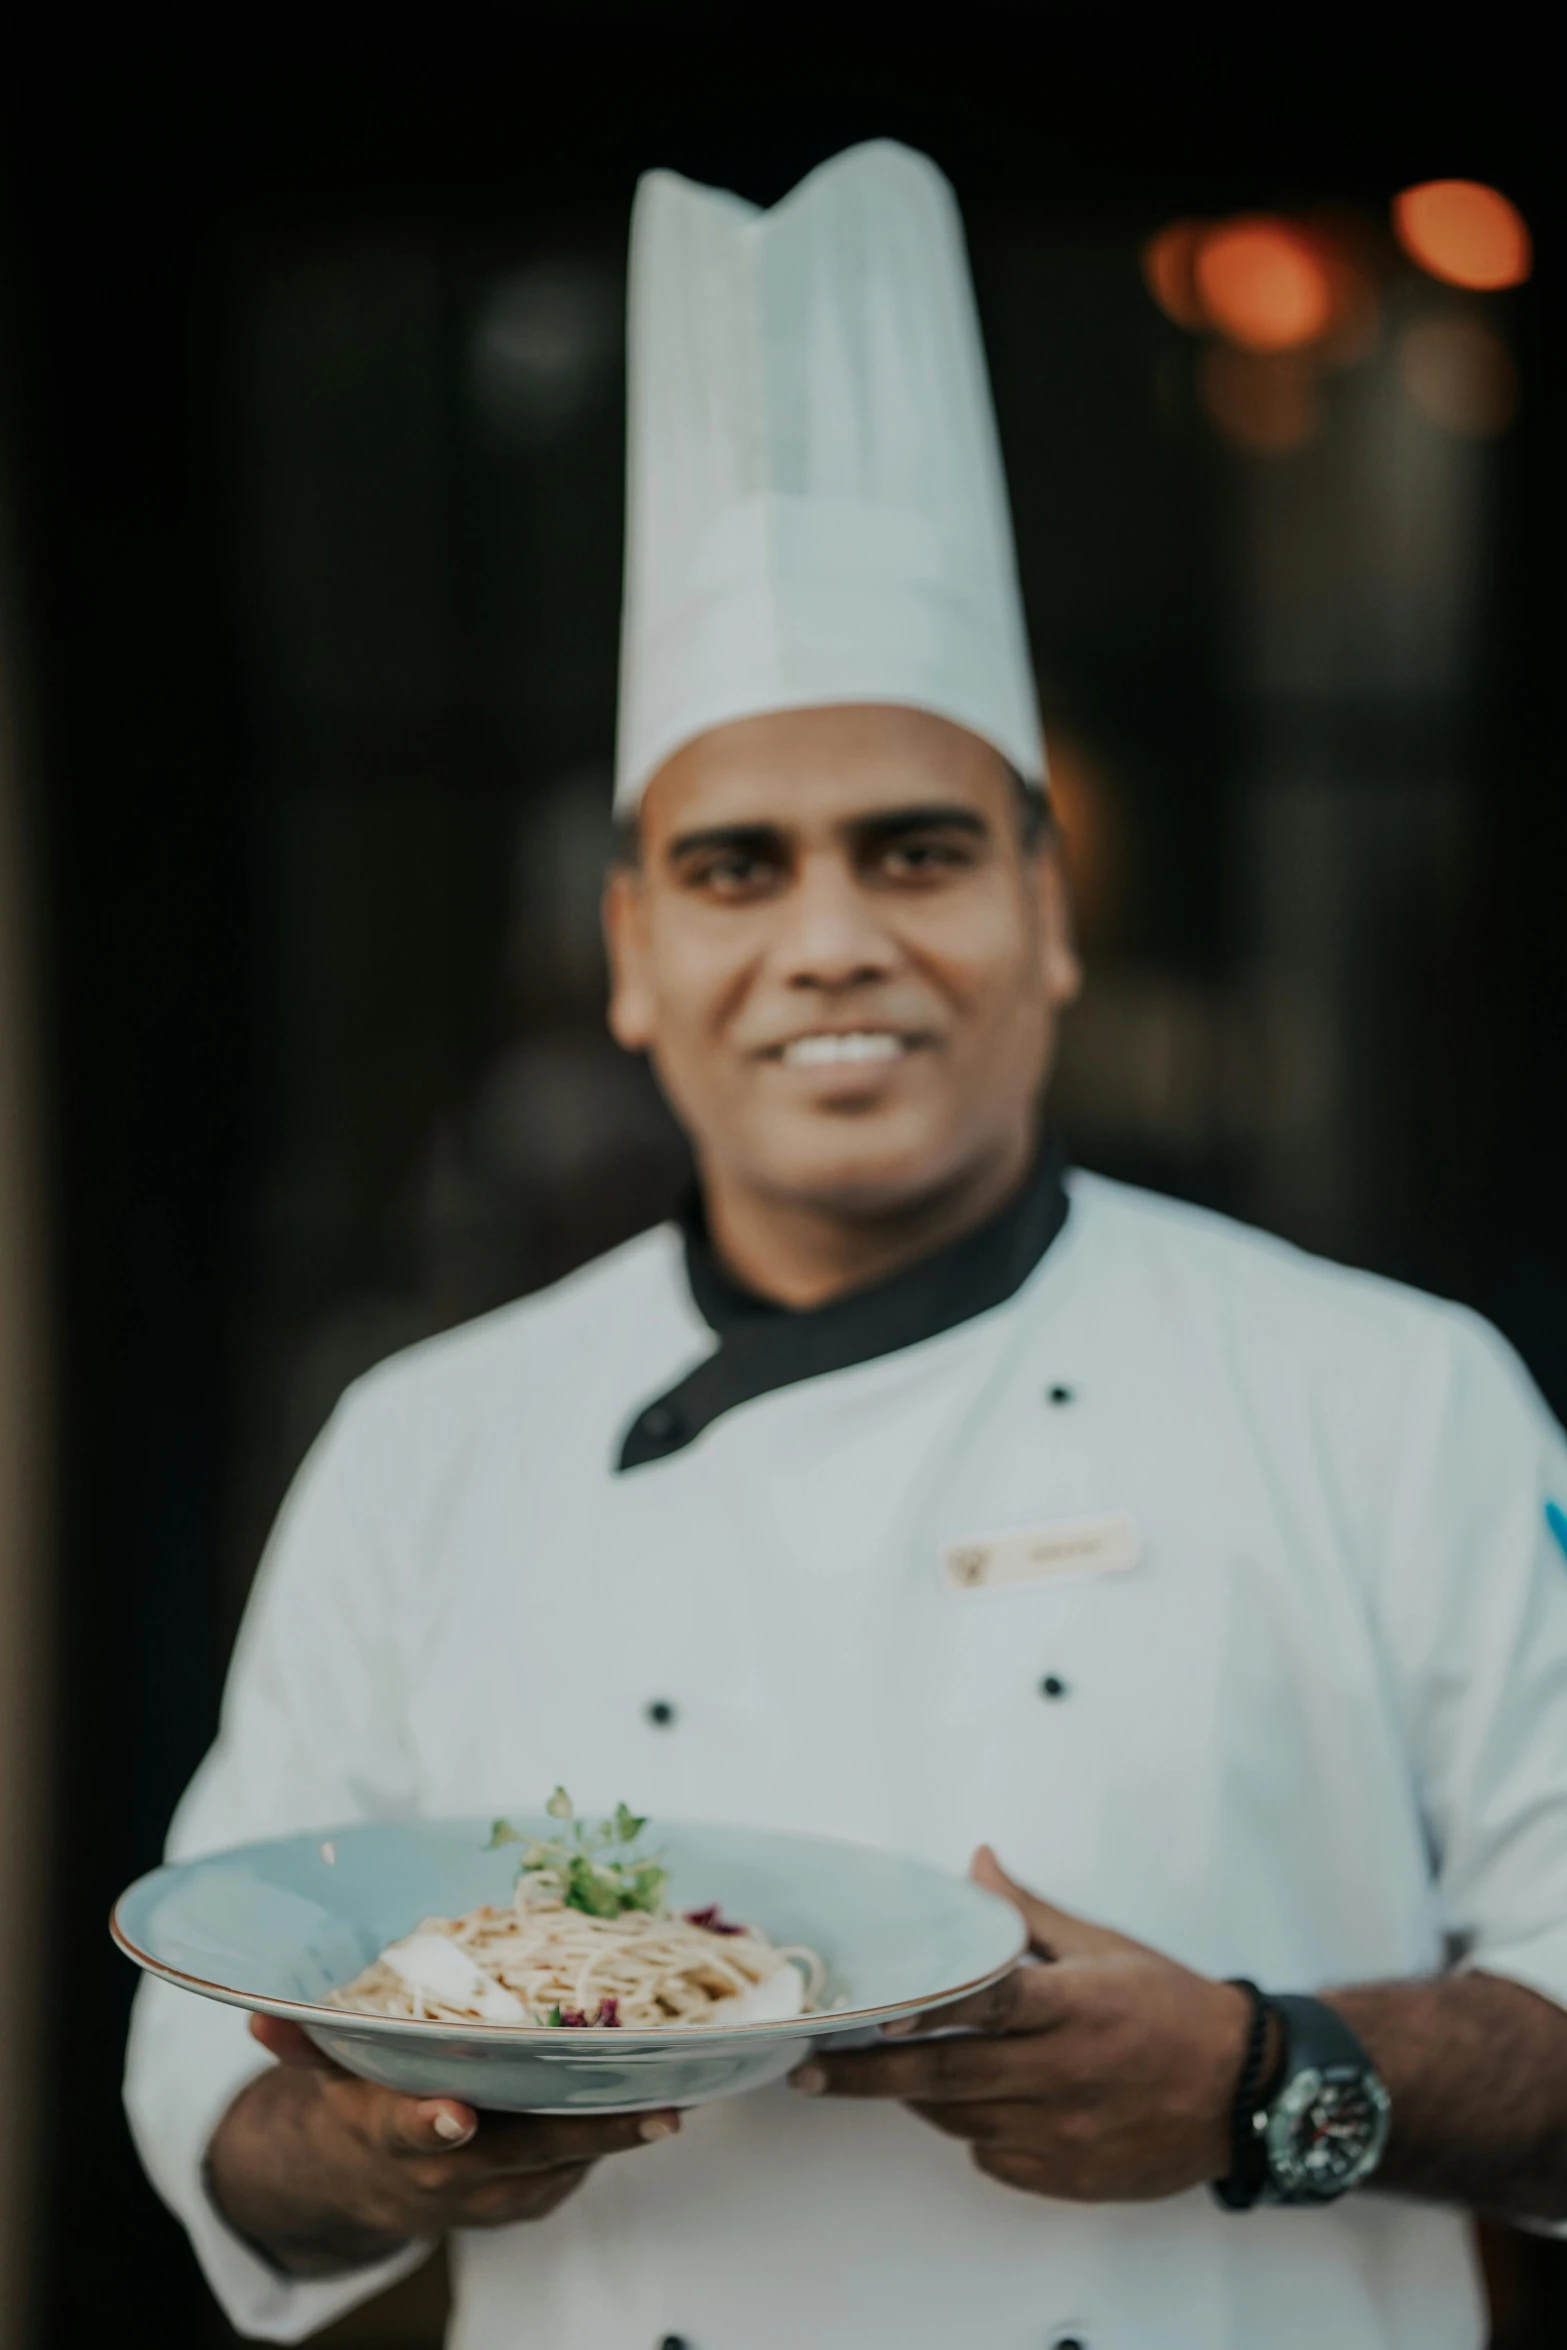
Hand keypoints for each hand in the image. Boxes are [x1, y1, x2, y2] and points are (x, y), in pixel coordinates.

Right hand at [206, 2014, 680, 2275]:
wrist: (379, 2187)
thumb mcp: (331, 2075)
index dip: (430, 2127)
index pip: (411, 2132)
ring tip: (676, 2097)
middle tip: (654, 2112)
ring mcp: (496, 2194)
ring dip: (617, 2137)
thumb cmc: (364, 2105)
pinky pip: (577, 2168)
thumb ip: (306, 2044)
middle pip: (524, 2154)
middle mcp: (450, 2174)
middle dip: (589, 2136)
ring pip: (564, 2165)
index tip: (457, 2115)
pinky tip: (656, 2096)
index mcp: (396, 2135)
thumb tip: (259, 2014)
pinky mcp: (530, 2199)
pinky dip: (613, 2137)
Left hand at [790, 1846, 1250, 2202]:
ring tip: (876, 2071)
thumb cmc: (1172, 2008)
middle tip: (811, 2070)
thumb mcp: (1104, 1947)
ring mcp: (1063, 2132)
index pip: (987, 2003)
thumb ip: (1027, 1912)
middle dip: (869, 2075)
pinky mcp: (1067, 2175)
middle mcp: (1063, 2074)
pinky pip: (992, 2155)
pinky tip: (969, 2102)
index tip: (872, 2011)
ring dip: (916, 2094)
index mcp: (1073, 2007)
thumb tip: (976, 1862)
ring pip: (960, 2117)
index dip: (925, 2008)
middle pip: (947, 2076)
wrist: (1244, 2093)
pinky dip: (971, 2128)